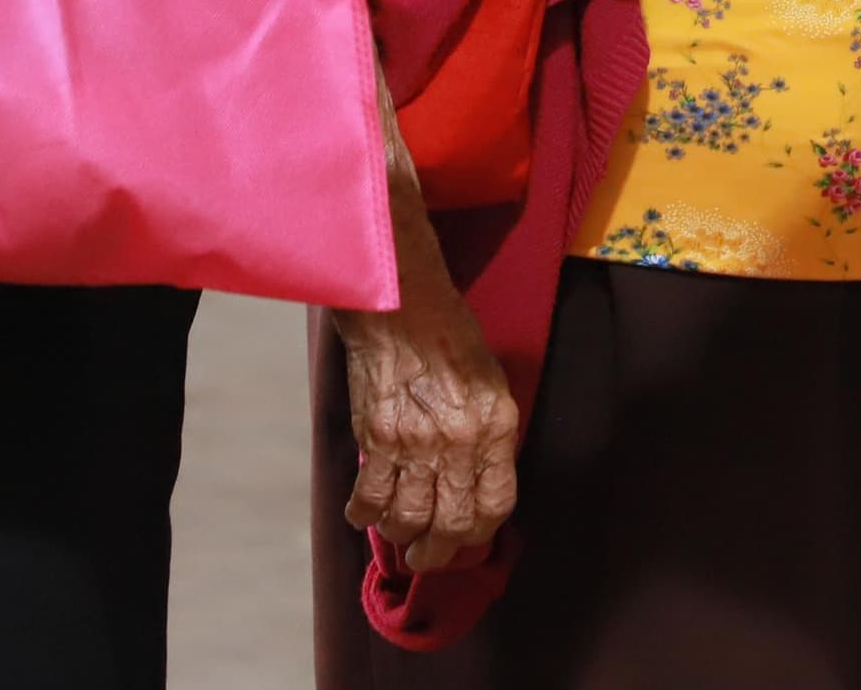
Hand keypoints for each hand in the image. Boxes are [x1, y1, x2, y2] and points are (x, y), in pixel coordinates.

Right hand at [334, 274, 520, 572]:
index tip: (467, 536)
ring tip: (398, 535)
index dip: (479, 532)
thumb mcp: (491, 382)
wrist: (402, 304)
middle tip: (427, 556)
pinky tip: (365, 514)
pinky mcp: (376, 438)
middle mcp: (459, 442)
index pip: (495, 504)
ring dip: (402, 536)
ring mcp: (416, 443)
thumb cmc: (449, 334)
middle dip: (438, 551)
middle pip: (452, 523)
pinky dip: (364, 515)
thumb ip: (487, 433)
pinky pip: (370, 497)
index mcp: (495, 426)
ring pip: (408, 519)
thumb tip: (474, 479)